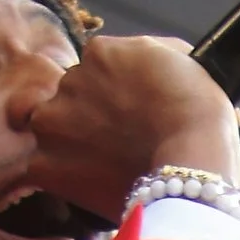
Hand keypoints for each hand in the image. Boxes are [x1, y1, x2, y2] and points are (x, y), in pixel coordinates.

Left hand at [21, 34, 239, 215]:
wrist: (193, 163)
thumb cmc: (199, 116)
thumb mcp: (183, 60)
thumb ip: (149, 55)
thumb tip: (142, 62)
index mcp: (100, 52)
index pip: (95, 74)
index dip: (112, 100)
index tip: (129, 120)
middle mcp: (69, 79)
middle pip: (70, 101)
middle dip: (88, 121)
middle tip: (118, 148)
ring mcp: (53, 121)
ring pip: (53, 134)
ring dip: (70, 150)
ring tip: (104, 170)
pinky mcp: (44, 164)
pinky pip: (40, 172)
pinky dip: (60, 182)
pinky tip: (86, 187)